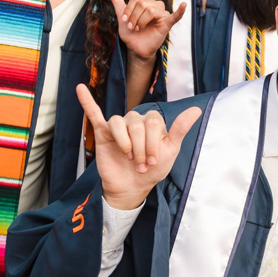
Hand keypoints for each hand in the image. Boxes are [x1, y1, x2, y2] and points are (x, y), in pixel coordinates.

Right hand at [76, 84, 200, 210]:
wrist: (133, 188)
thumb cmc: (153, 169)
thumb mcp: (170, 150)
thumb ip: (180, 128)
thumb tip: (197, 109)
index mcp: (152, 123)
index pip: (153, 122)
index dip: (153, 143)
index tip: (154, 161)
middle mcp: (135, 121)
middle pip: (137, 124)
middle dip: (141, 147)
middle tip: (141, 165)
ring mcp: (119, 127)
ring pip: (119, 122)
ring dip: (125, 143)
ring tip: (129, 158)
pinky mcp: (103, 134)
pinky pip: (94, 114)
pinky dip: (87, 101)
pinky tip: (80, 89)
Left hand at [106, 0, 185, 61]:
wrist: (135, 48)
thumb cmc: (131, 31)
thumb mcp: (121, 13)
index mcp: (146, 1)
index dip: (128, 9)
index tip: (124, 20)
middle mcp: (156, 5)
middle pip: (143, 3)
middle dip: (133, 16)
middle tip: (132, 27)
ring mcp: (162, 14)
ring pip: (151, 10)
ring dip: (141, 21)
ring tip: (139, 29)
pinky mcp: (167, 24)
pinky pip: (175, 16)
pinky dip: (180, 11)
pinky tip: (183, 5)